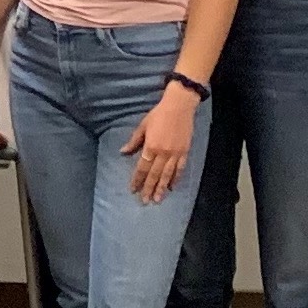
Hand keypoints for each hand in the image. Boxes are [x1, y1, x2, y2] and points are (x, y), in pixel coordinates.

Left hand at [126, 86, 198, 202]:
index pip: (142, 168)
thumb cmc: (158, 114)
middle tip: (145, 201)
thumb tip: (123, 153)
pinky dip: (176, 179)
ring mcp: (176, 154)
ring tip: (158, 199)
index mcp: (151, 147)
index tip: (133, 190)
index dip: (137, 180)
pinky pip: (180, 169)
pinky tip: (172, 187)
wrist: (180, 106)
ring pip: (167, 175)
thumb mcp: (142, 126)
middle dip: (149, 188)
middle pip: (154, 175)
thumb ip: (134, 142)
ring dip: (162, 188)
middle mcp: (163, 153)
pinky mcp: (185, 152)